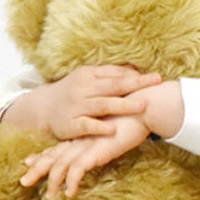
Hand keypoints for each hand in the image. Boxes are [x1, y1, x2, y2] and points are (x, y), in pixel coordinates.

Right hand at [1, 65, 160, 138]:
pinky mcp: (71, 124)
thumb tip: (135, 69)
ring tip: (142, 106)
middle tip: (156, 83)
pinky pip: (87, 125)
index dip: (136, 76)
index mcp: (90, 75)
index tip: (156, 78)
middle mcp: (84, 88)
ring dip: (123, 105)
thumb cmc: (73, 93)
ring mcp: (77, 106)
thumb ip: (109, 74)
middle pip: (113, 86)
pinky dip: (99, 127)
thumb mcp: (88, 79)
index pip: (116, 74)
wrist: (42, 109)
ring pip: (103, 105)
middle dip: (136, 85)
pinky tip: (113, 129)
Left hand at [20, 112, 152, 198]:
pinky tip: (70, 194)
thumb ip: (109, 136)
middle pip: (53, 156)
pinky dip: (72, 182)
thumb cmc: (134, 114)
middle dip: (37, 169)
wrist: (144, 104)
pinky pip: (78, 169)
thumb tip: (111, 141)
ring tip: (49, 198)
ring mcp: (87, 144)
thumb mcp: (117, 127)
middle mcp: (81, 139)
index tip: (28, 162)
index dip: (43, 155)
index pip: (59, 147)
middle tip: (23, 182)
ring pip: (61, 166)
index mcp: (84, 134)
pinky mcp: (97, 150)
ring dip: (53, 183)